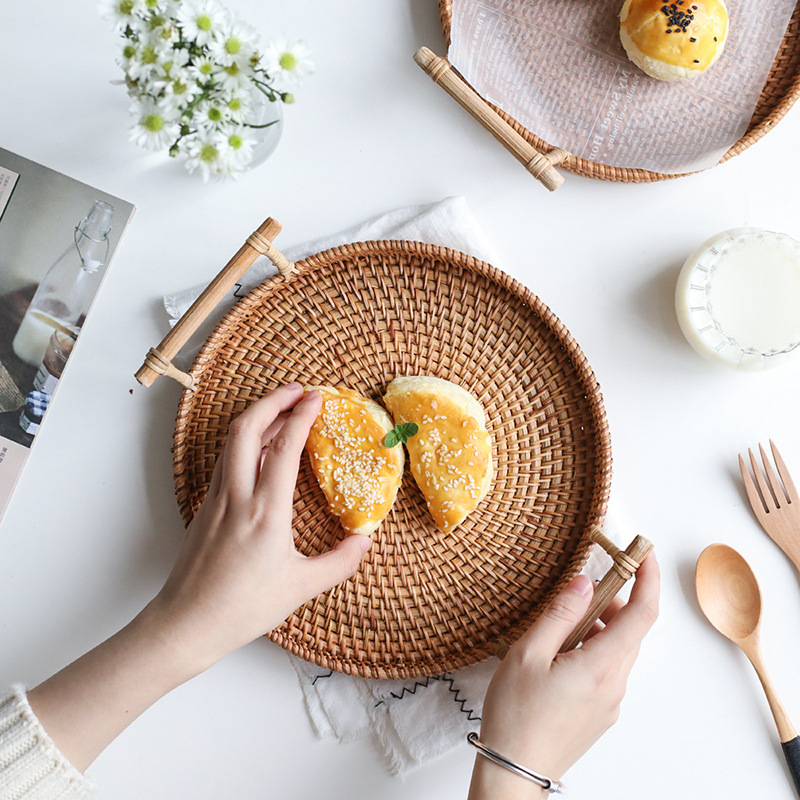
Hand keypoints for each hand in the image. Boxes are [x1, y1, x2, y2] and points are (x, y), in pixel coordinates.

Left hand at [146, 381, 372, 672]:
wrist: (186, 623)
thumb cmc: (242, 608)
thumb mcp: (300, 588)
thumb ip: (339, 562)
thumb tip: (364, 541)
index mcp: (265, 513)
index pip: (283, 449)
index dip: (301, 417)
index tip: (317, 399)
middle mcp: (237, 497)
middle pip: (246, 429)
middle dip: (271, 400)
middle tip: (296, 390)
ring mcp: (215, 500)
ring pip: (231, 442)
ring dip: (256, 417)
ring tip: (281, 410)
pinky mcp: (204, 507)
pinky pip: (224, 461)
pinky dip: (244, 441)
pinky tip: (258, 447)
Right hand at [468, 552, 659, 798]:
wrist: (514, 771)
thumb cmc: (516, 714)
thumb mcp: (528, 653)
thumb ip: (560, 614)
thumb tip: (584, 582)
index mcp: (602, 666)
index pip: (642, 614)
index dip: (648, 578)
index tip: (644, 552)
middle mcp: (615, 684)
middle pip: (630, 630)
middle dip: (612, 600)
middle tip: (579, 588)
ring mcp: (611, 702)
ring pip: (617, 649)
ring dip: (598, 626)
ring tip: (556, 628)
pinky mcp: (601, 712)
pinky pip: (606, 669)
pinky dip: (591, 648)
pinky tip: (557, 654)